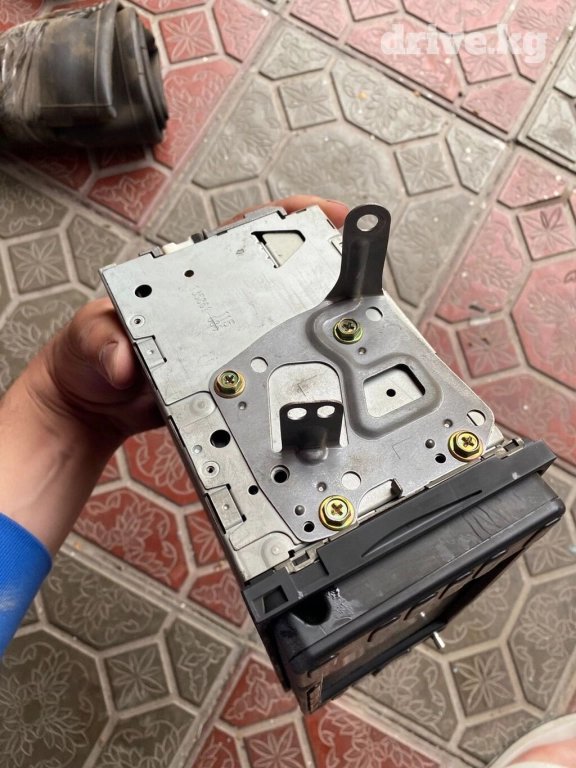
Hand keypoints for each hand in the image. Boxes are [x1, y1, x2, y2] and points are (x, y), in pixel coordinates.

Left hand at [23, 195, 349, 454]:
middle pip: (281, 277)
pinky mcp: (234, 378)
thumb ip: (99, 342)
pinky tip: (316, 376)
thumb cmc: (86, 361)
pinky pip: (272, 369)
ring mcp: (229, 342)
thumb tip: (122, 357)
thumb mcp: (85, 342)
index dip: (290, 218)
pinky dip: (297, 371)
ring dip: (319, 324)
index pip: (246, 234)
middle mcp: (216, 305)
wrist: (89, 408)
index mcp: (187, 276)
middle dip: (325, 270)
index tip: (325, 214)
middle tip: (358, 279)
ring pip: (284, 325)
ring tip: (351, 328)